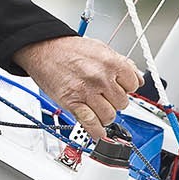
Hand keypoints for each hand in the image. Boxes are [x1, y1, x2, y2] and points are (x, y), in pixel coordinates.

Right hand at [12, 35, 141, 139]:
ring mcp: (86, 91)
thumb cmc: (67, 49)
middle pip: (122, 103)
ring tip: (98, 110)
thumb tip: (136, 77)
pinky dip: (96, 131)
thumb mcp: (99, 48)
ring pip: (109, 116)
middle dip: (114, 102)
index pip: (134, 85)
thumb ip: (120, 62)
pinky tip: (98, 132)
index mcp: (110, 62)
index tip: (120, 88)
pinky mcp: (72, 103)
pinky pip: (91, 124)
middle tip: (105, 97)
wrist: (42, 49)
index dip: (126, 88)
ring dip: (105, 116)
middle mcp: (100, 78)